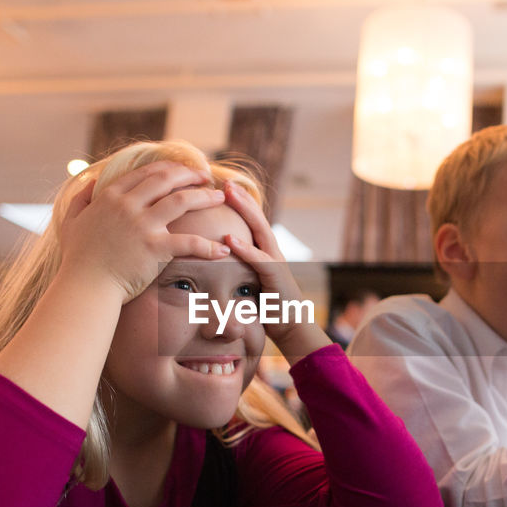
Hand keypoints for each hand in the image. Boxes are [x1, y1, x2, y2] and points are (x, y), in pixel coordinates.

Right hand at [58, 161, 229, 302]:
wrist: (84, 286)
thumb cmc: (78, 259)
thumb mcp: (72, 222)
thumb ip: (81, 199)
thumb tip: (89, 183)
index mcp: (110, 196)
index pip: (146, 172)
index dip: (169, 168)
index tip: (183, 170)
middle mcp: (128, 205)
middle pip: (167, 179)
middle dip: (190, 174)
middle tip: (206, 176)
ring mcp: (142, 226)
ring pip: (183, 201)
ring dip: (205, 197)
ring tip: (220, 197)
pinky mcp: (155, 249)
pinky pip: (190, 243)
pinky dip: (210, 246)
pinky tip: (223, 250)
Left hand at [222, 181, 330, 361]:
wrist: (290, 326)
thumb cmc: (266, 305)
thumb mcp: (249, 281)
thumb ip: (237, 267)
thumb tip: (216, 260)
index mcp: (265, 251)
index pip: (251, 221)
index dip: (239, 203)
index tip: (221, 187)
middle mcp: (272, 251)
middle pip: (256, 217)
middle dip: (241, 197)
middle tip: (224, 180)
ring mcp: (276, 261)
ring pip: (259, 230)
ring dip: (244, 210)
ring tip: (227, 194)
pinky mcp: (275, 277)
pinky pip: (258, 259)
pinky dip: (243, 248)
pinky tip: (228, 238)